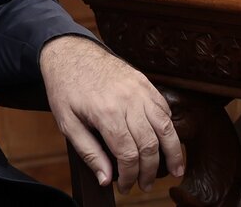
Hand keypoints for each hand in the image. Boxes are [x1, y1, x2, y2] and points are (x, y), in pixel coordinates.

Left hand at [39, 35, 183, 193]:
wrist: (69, 52)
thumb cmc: (65, 88)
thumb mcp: (66, 122)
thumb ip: (88, 151)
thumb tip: (106, 179)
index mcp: (106, 113)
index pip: (128, 154)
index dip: (129, 176)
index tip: (125, 186)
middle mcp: (128, 101)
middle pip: (150, 145)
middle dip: (150, 171)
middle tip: (145, 185)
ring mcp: (140, 90)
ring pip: (166, 127)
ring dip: (174, 153)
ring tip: (175, 171)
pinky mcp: (145, 82)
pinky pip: (164, 109)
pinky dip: (170, 128)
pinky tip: (168, 142)